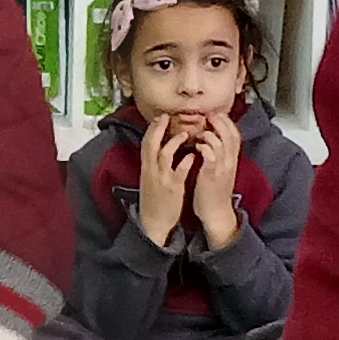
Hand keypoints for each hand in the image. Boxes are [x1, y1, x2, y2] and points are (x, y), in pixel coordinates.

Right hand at [133, 122, 193, 245]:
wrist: (153, 223)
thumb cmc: (155, 200)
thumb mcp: (150, 180)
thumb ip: (154, 165)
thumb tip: (161, 150)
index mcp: (146, 168)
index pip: (146, 144)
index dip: (152, 129)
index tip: (160, 118)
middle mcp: (151, 171)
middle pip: (151, 144)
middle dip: (158, 129)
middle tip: (167, 117)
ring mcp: (162, 179)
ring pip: (164, 155)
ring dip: (174, 142)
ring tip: (184, 134)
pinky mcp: (172, 188)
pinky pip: (178, 172)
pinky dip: (185, 162)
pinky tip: (192, 156)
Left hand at [184, 112, 243, 247]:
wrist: (216, 212)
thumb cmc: (214, 191)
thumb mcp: (220, 169)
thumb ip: (218, 154)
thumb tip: (211, 139)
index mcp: (231, 159)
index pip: (235, 134)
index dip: (226, 122)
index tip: (216, 113)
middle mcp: (230, 161)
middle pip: (230, 134)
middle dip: (220, 122)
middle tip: (208, 114)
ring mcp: (222, 168)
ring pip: (221, 143)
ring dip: (210, 133)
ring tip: (200, 128)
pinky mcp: (211, 176)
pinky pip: (211, 157)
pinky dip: (205, 148)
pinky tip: (197, 145)